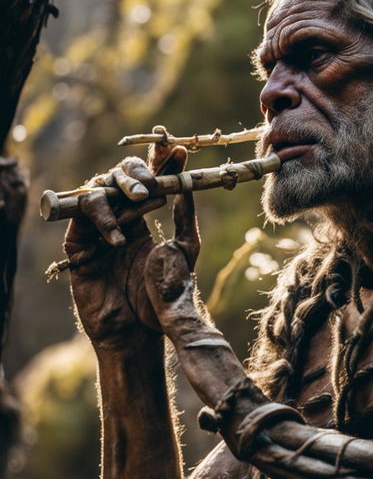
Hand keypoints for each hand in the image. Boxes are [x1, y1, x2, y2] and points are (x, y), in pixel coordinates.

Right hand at [64, 142, 197, 349]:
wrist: (138, 331)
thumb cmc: (160, 296)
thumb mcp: (183, 252)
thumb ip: (185, 218)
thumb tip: (188, 183)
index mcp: (140, 217)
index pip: (146, 179)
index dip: (158, 161)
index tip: (174, 147)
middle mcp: (116, 219)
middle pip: (119, 177)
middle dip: (136, 172)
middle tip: (153, 180)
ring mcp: (95, 230)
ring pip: (98, 189)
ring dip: (121, 191)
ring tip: (143, 202)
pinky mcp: (78, 245)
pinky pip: (82, 217)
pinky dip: (102, 219)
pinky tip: (120, 238)